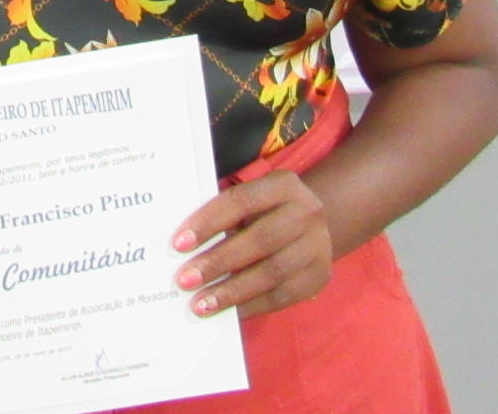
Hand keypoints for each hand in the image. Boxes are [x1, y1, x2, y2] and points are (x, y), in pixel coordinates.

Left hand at [171, 171, 331, 318]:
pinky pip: (282, 296)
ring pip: (272, 273)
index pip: (241, 201)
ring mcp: (317, 246)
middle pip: (260, 240)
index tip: (179, 243)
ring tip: (201, 304)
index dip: (209, 222)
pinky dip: (250, 306)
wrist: (312, 226)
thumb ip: (222, 215)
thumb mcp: (250, 201)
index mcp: (283, 185)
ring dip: (232, 291)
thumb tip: (182, 245)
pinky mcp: (319, 277)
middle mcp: (306, 213)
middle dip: (218, 261)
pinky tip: (226, 312)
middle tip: (185, 280)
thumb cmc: (265, 212)